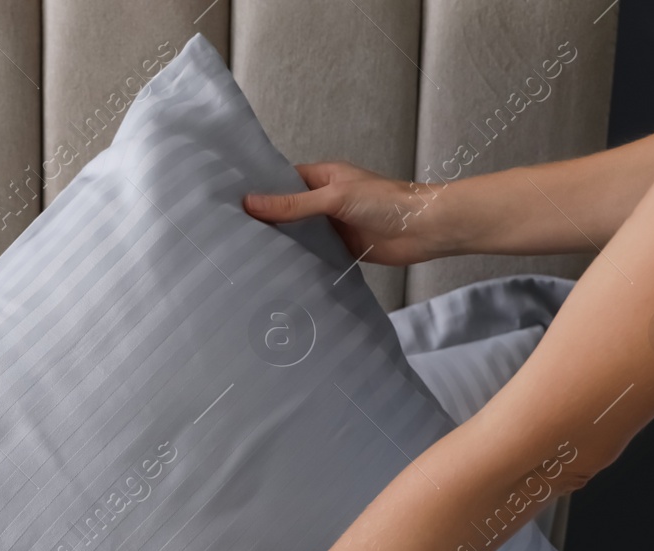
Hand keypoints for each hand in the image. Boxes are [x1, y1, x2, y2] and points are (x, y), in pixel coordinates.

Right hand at [244, 161, 459, 265]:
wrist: (423, 229)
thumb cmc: (385, 201)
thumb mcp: (333, 197)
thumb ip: (292, 205)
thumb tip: (251, 203)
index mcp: (322, 177)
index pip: (282, 181)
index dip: (259, 190)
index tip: (229, 201)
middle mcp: (324, 200)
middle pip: (287, 209)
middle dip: (265, 219)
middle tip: (230, 231)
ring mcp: (332, 225)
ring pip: (299, 233)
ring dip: (282, 242)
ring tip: (246, 252)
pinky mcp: (341, 248)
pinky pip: (313, 253)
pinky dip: (299, 260)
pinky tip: (277, 269)